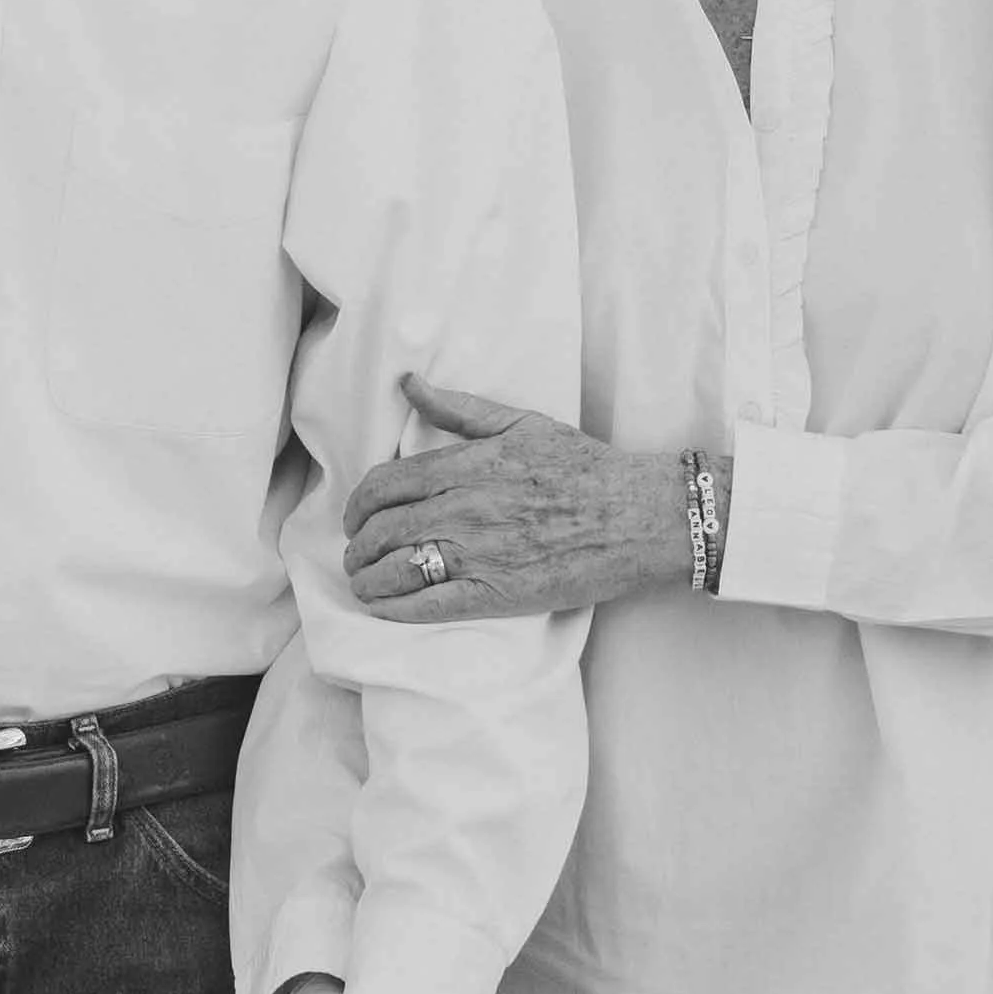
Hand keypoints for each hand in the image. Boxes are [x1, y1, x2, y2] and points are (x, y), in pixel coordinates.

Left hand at [342, 373, 690, 620]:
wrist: (637, 515)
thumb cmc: (584, 466)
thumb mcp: (520, 422)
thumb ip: (458, 408)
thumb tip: (408, 383)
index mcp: (464, 466)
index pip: (383, 485)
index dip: (357, 505)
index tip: (355, 517)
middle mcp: (461, 508)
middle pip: (380, 530)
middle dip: (357, 546)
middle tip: (355, 554)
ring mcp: (476, 554)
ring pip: (394, 569)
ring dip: (367, 579)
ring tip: (364, 583)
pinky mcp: (495, 594)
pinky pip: (426, 606)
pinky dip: (394, 609)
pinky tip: (384, 609)